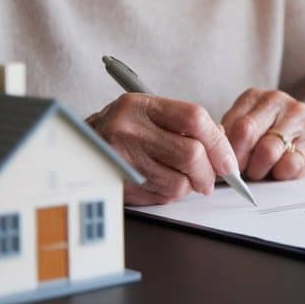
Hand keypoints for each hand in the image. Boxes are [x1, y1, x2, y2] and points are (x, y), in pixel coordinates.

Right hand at [86, 94, 237, 205]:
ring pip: (179, 182)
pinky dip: (171, 194)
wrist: (76, 148)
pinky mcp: (119, 186)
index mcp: (140, 106)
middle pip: (191, 154)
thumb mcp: (149, 113)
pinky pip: (162, 197)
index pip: (194, 118)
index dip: (219, 143)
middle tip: (211, 179)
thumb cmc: (122, 130)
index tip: (229, 161)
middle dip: (209, 172)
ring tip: (182, 177)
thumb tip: (223, 147)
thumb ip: (185, 124)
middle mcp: (128, 130)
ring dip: (190, 186)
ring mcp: (121, 160)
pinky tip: (160, 182)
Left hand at [221, 89, 304, 180]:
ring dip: (260, 169)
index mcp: (255, 97)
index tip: (225, 165)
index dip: (225, 152)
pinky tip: (282, 170)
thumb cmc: (277, 132)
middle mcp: (278, 101)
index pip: (231, 125)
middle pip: (245, 133)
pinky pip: (291, 164)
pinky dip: (282, 174)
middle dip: (239, 160)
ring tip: (263, 171)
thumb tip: (211, 156)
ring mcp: (300, 119)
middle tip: (242, 172)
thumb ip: (232, 135)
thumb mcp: (251, 125)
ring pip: (268, 150)